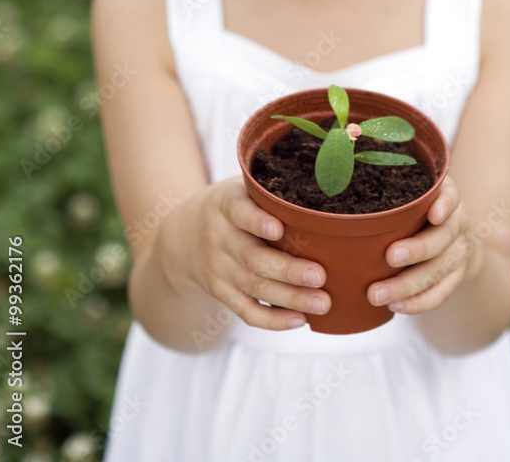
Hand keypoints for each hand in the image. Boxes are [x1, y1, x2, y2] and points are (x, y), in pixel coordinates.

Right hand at [185, 175, 330, 330]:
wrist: (184, 237)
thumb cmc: (232, 207)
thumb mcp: (240, 188)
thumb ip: (269, 192)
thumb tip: (326, 190)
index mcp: (225, 204)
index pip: (238, 211)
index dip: (256, 221)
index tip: (279, 229)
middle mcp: (218, 237)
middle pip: (252, 257)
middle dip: (287, 270)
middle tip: (320, 276)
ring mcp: (218, 268)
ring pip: (255, 286)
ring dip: (291, 297)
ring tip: (323, 303)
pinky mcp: (221, 292)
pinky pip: (246, 311)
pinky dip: (273, 320)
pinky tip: (300, 320)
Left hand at [367, 173, 485, 313]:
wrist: (455, 239)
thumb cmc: (416, 210)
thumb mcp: (411, 191)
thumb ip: (387, 181)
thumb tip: (340, 166)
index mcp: (445, 197)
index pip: (451, 196)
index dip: (445, 203)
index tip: (433, 212)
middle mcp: (456, 223)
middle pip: (443, 237)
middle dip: (418, 249)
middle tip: (390, 257)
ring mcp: (458, 252)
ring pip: (440, 270)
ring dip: (409, 285)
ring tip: (378, 295)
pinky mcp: (456, 278)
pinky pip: (441, 294)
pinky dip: (419, 303)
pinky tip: (396, 307)